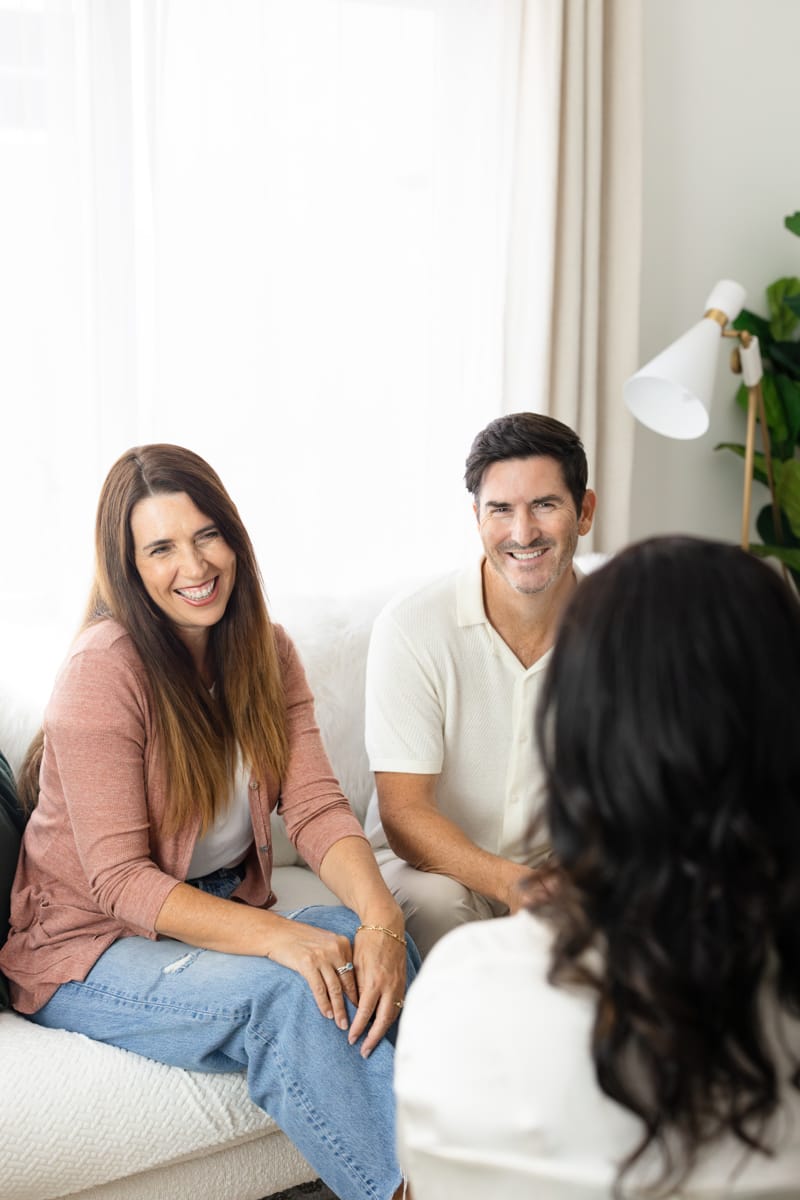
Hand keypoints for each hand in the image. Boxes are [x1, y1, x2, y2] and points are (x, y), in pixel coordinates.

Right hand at [263, 915, 358, 1029]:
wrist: (278, 933)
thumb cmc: (301, 939)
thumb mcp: (325, 941)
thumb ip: (337, 956)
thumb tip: (346, 981)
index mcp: (342, 943)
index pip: (354, 972)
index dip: (358, 991)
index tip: (362, 1006)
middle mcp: (335, 949)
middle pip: (347, 982)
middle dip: (352, 1003)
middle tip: (357, 1020)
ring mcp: (321, 957)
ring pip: (335, 989)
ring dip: (339, 1009)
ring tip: (342, 1024)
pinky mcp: (307, 964)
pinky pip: (319, 989)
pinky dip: (324, 1004)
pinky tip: (327, 1015)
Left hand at [348, 923, 407, 1057]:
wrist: (387, 925)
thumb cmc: (367, 941)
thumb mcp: (355, 963)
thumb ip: (356, 986)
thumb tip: (354, 1007)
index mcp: (374, 981)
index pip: (365, 1013)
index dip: (358, 1028)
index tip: (351, 1039)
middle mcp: (388, 986)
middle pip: (383, 1020)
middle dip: (373, 1038)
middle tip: (364, 1051)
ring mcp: (398, 984)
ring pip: (393, 1015)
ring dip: (383, 1030)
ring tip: (373, 1041)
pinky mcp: (403, 982)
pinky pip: (398, 1005)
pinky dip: (391, 1017)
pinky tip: (383, 1024)